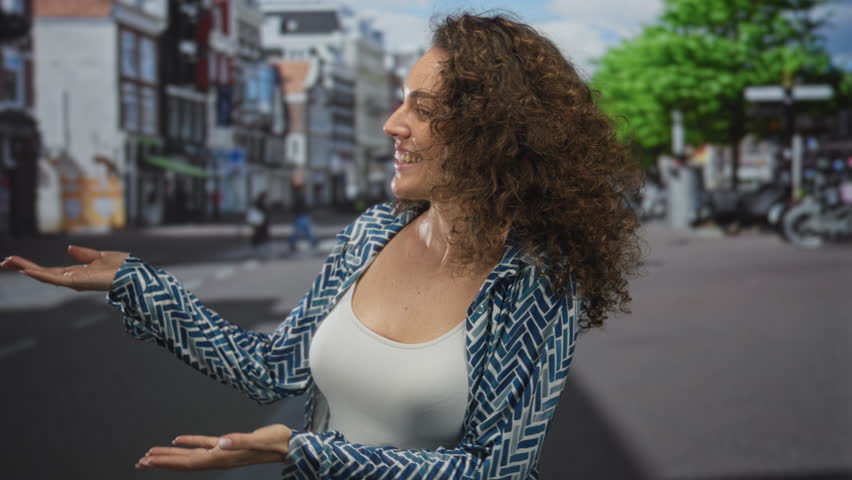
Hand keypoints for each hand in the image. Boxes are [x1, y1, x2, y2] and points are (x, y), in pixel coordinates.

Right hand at [1, 245, 128, 291]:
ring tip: (9, 263)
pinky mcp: (78, 283)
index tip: (14, 261)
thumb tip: (69, 249)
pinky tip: (28, 270)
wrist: (135, 274)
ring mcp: (74, 282)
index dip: (32, 266)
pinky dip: (41, 275)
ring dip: (27, 269)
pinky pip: (56, 279)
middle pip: (42, 273)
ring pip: (45, 276)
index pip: (49, 270)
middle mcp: (72, 279)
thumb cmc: (123, 268)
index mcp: (76, 273)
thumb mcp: (101, 256)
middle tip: (3, 263)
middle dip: (23, 268)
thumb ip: (84, 254)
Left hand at [136, 424, 291, 470]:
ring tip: (152, 455)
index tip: (149, 460)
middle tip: (141, 461)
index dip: (168, 461)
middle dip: (162, 462)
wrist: (289, 445)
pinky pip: (203, 445)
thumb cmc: (277, 442)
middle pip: (185, 462)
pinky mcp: (228, 443)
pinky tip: (178, 440)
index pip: (189, 461)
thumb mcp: (260, 440)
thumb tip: (221, 442)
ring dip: (171, 456)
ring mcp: (223, 451)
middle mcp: (219, 457)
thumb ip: (241, 441)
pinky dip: (189, 443)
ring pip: (191, 455)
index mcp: (223, 457)